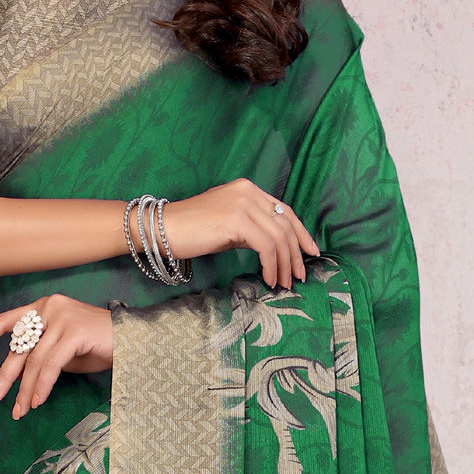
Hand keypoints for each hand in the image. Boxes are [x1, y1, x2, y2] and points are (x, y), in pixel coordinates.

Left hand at [0, 294, 112, 417]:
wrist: (136, 341)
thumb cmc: (101, 347)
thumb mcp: (64, 351)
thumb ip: (43, 355)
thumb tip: (23, 377)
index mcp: (43, 307)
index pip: (5, 321)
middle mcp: (48, 307)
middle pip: (18, 346)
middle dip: (4, 376)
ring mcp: (60, 317)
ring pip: (33, 360)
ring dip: (25, 390)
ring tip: (21, 411)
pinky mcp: (73, 331)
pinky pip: (50, 365)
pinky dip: (41, 386)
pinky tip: (38, 402)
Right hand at [159, 180, 319, 290]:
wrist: (163, 229)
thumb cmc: (192, 231)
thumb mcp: (229, 225)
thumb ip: (252, 228)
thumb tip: (274, 248)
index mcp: (248, 189)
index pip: (284, 211)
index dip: (301, 233)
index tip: (310, 253)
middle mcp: (249, 191)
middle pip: (286, 225)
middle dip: (295, 254)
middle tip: (298, 277)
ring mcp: (243, 204)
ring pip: (279, 237)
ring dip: (285, 265)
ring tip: (284, 283)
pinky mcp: (237, 220)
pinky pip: (266, 246)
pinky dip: (271, 266)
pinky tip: (269, 279)